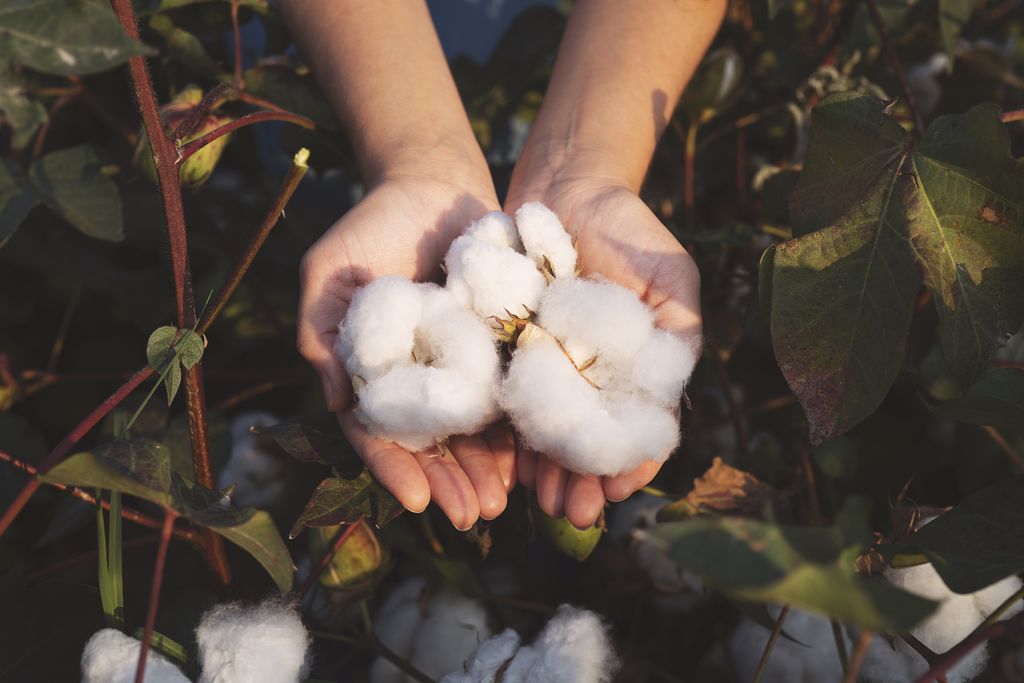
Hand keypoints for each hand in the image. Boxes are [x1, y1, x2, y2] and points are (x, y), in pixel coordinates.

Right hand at [298, 171, 515, 529]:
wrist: (432, 182)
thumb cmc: (371, 224)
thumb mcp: (329, 269)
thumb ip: (321, 330)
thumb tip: (333, 401)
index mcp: (372, 371)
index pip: (378, 430)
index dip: (393, 467)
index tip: (414, 501)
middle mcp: (417, 377)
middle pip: (431, 444)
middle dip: (449, 483)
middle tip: (472, 517)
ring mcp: (460, 366)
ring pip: (472, 431)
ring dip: (485, 471)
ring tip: (502, 504)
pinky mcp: (500, 346)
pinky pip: (509, 395)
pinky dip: (517, 430)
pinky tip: (529, 461)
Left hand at [505, 179, 701, 528]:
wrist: (566, 187)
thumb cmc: (630, 232)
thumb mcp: (671, 278)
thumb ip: (679, 334)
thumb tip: (671, 397)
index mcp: (633, 371)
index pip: (634, 430)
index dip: (629, 463)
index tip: (618, 489)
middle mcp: (590, 378)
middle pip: (587, 441)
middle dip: (581, 480)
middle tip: (573, 513)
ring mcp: (548, 368)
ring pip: (548, 431)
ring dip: (546, 471)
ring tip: (542, 503)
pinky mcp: (506, 350)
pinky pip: (509, 399)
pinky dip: (511, 433)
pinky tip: (510, 463)